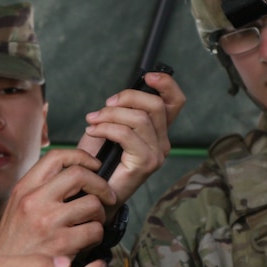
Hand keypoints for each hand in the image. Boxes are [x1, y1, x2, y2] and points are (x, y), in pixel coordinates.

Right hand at [0, 147, 116, 258]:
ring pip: (92, 204)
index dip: (82, 157)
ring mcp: (47, 221)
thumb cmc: (15, 248)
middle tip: (107, 196)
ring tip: (91, 225)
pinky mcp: (61, 243)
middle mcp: (34, 200)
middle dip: (101, 184)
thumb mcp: (17, 211)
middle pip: (79, 174)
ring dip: (99, 215)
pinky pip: (94, 230)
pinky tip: (87, 243)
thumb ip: (39, 192)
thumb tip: (73, 179)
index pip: (57, 156)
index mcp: (23, 189)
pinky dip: (97, 237)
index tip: (94, 166)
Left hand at [76, 70, 184, 214]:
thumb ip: (123, 110)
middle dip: (126, 98)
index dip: (166, 84)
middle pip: (155, 104)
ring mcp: (156, 154)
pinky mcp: (145, 163)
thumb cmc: (99, 159)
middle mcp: (162, 142)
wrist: (92, 191)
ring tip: (92, 121)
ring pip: (139, 118)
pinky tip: (92, 131)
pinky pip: (126, 134)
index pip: (174, 102)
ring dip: (110, 114)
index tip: (147, 76)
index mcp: (157, 130)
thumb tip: (123, 95)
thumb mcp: (111, 126)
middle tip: (104, 106)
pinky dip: (105, 128)